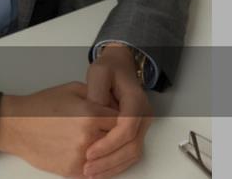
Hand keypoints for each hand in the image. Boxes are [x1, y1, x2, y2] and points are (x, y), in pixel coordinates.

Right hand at [0, 81, 118, 176]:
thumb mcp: (72, 89)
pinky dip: (96, 163)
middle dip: (115, 134)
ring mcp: (80, 157)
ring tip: (98, 141)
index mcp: (91, 114)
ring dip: (107, 151)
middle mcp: (88, 137)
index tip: (119, 117)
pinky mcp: (72, 171)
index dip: (122, 118)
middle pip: (117, 140)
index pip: (123, 120)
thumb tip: (117, 104)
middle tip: (110, 130)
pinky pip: (95, 170)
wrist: (17, 126)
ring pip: (108, 157)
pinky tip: (90, 153)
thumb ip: (98, 95)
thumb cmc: (42, 106)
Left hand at [82, 45, 153, 178]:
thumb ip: (96, 94)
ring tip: (91, 173)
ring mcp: (142, 125)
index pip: (126, 128)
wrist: (120, 65)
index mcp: (136, 101)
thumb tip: (92, 117)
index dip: (108, 143)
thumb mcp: (98, 73)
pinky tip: (100, 169)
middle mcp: (144, 115)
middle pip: (132, 146)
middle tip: (88, 169)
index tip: (89, 152)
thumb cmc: (109, 68)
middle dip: (109, 160)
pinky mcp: (136, 131)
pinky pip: (130, 152)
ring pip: (133, 153)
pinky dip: (116, 164)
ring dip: (112, 166)